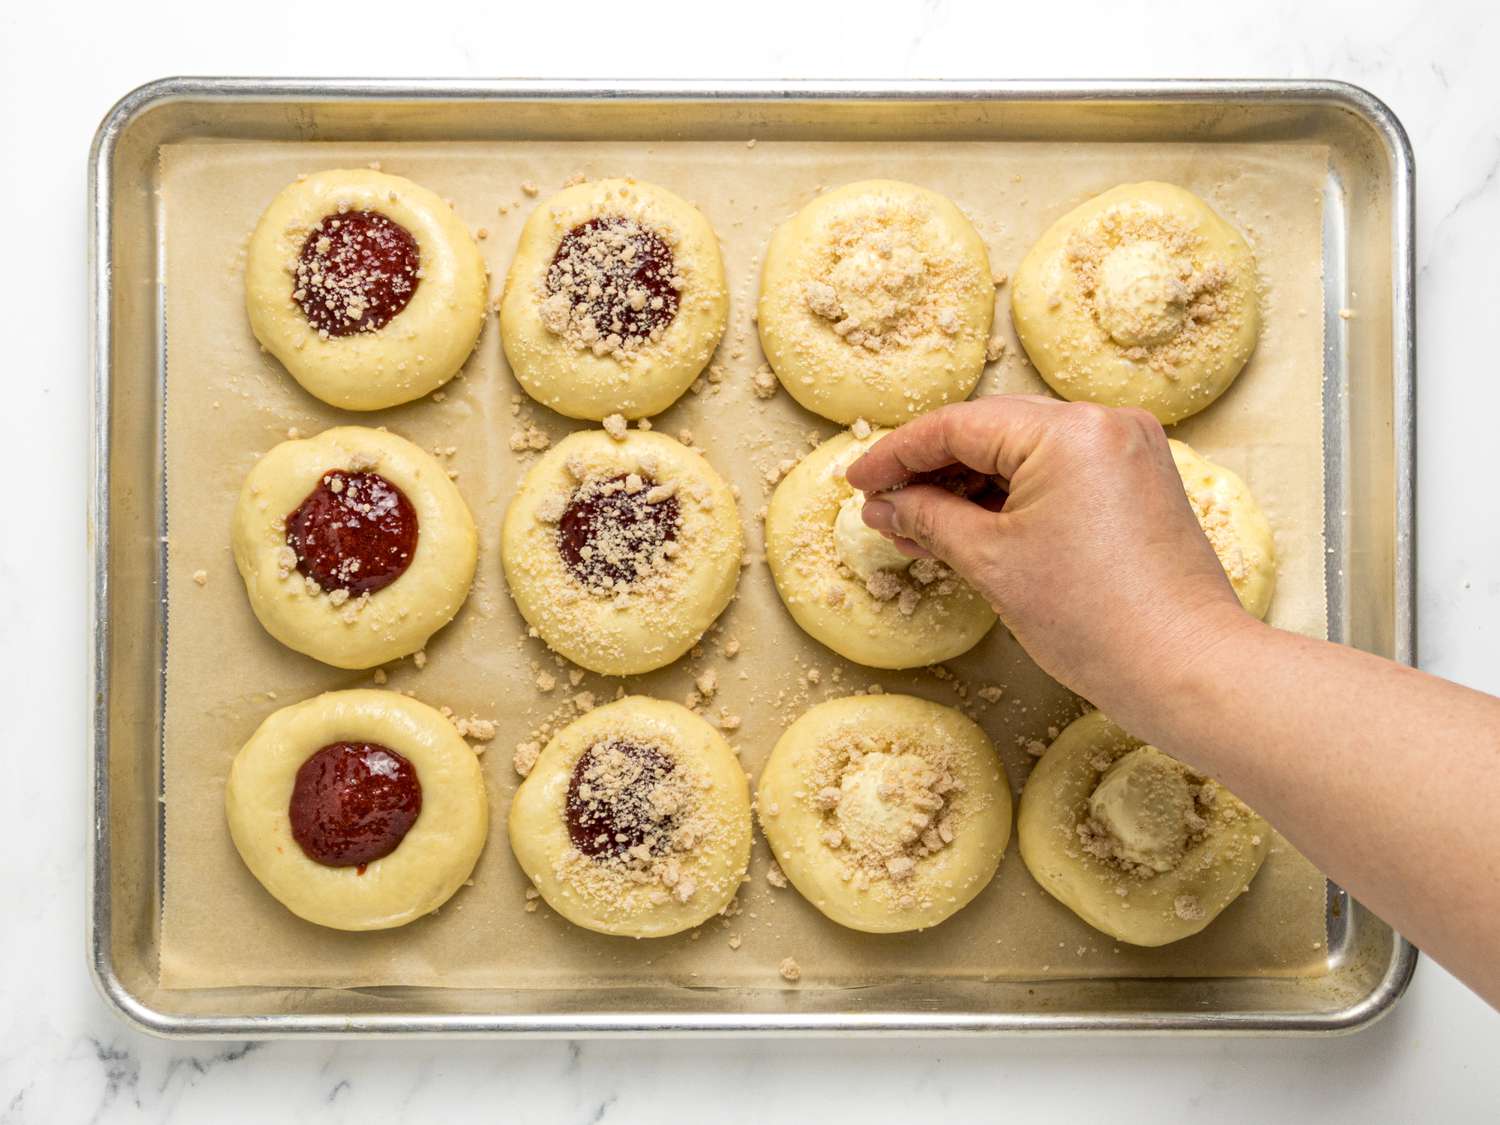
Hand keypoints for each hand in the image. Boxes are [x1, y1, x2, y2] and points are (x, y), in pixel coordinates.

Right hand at [845, 395, 1252, 725]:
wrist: (1187, 669)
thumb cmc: (1096, 620)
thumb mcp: (991, 563)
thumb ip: (929, 520)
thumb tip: (886, 507)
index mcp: (1068, 430)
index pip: (958, 425)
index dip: (897, 455)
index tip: (858, 482)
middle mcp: (1104, 423)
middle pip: (991, 430)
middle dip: (930, 470)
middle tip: (884, 508)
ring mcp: (1127, 450)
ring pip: (1024, 452)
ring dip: (968, 486)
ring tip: (919, 530)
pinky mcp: (1138, 482)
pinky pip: (1058, 473)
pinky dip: (1011, 497)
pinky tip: (970, 529)